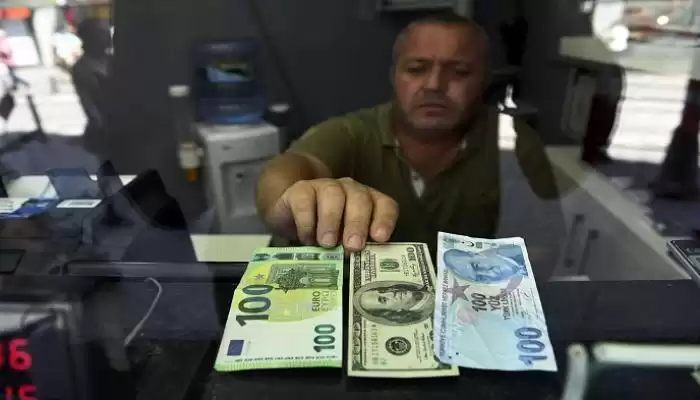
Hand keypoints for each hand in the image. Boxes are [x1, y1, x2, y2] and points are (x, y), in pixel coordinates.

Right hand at [265, 178, 398, 251]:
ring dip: (331, 220)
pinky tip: (307, 239)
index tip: (380, 238)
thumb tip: (358, 267)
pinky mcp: (301, 190)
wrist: (291, 215)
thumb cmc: (326, 234)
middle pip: (360, 199)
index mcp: (368, 203)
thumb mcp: (343, 243)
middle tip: (352, 245)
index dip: (385, 220)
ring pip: (333, 195)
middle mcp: (350, 190)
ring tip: (327, 244)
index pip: (385, 205)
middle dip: (358, 223)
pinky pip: (306, 200)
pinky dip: (307, 221)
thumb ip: (354, 248)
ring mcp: (325, 186)